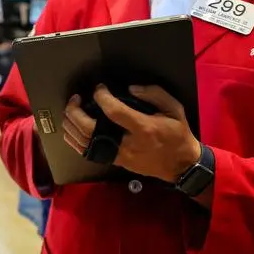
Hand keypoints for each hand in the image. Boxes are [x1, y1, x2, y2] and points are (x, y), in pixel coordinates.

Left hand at [62, 84, 200, 183]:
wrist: (182, 165)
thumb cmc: (178, 135)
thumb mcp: (174, 109)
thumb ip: (154, 94)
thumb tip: (131, 88)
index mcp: (143, 128)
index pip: (114, 112)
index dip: (101, 97)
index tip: (99, 88)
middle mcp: (127, 143)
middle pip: (89, 129)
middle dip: (76, 112)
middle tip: (75, 98)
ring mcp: (119, 155)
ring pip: (84, 143)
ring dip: (71, 125)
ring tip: (71, 110)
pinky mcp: (115, 162)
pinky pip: (88, 152)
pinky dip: (75, 140)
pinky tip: (73, 128)